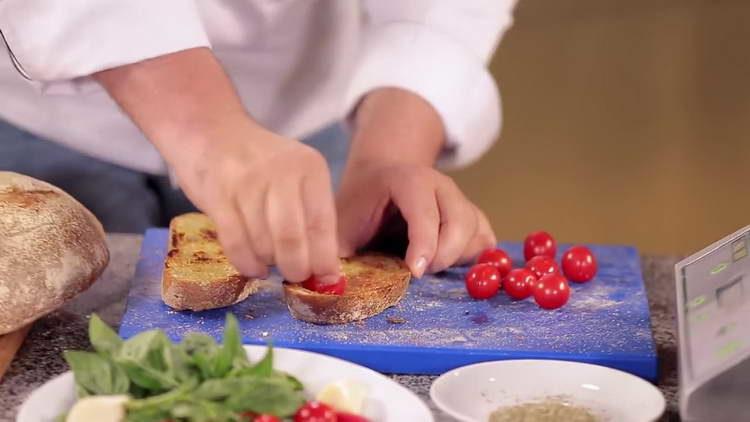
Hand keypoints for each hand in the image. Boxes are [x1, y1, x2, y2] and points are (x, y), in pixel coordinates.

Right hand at [94, 49, 339, 282]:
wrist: (210, 132)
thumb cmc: (260, 165)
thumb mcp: (297, 177)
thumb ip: (312, 215)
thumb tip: (327, 269)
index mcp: (310, 167)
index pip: (322, 223)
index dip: (325, 258)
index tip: (326, 280)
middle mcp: (281, 172)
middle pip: (293, 238)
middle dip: (297, 268)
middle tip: (296, 276)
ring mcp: (247, 182)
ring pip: (263, 244)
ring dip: (269, 263)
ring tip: (270, 261)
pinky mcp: (218, 195)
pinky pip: (235, 242)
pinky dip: (247, 263)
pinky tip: (253, 268)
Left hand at [336, 160, 495, 276]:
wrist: (380, 179)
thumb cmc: (359, 205)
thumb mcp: (342, 224)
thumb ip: (338, 252)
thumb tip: (333, 287)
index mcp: (408, 180)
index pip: (425, 212)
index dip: (423, 244)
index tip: (414, 273)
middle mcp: (441, 186)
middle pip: (459, 221)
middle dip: (442, 255)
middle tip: (418, 272)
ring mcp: (460, 199)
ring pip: (476, 232)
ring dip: (456, 258)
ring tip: (427, 265)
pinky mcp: (472, 215)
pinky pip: (485, 241)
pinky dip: (472, 257)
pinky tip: (448, 263)